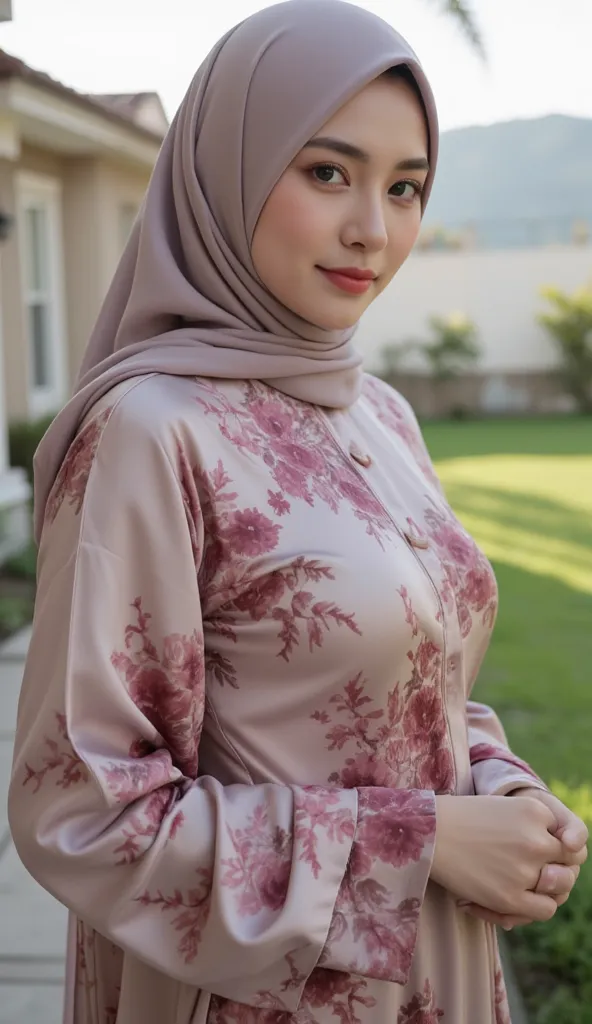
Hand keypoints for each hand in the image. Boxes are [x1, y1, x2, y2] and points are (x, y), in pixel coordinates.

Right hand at [459, 788, 587, 928]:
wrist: (429, 833)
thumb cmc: (464, 819)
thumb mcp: (506, 808)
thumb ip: (536, 828)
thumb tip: (570, 852)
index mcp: (536, 810)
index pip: (570, 839)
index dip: (559, 849)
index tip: (543, 854)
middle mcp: (536, 839)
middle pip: (570, 863)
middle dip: (557, 869)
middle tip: (536, 873)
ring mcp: (525, 869)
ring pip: (560, 887)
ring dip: (548, 889)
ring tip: (524, 885)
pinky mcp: (510, 896)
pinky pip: (545, 909)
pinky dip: (535, 906)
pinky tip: (512, 899)